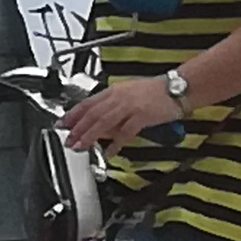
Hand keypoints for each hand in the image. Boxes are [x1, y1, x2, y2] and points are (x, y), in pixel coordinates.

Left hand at [63, 73, 190, 152]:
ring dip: (90, 136)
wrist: (177, 88)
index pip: (88, 103)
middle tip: (69, 140)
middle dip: (78, 129)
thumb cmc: (155, 92)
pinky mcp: (141, 116)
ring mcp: (130, 106)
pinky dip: (116, 143)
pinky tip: (110, 152)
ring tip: (81, 146)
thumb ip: (113, 109)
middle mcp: (119, 97)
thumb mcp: (129, 95)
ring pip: (104, 122)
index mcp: (114, 91)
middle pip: (93, 114)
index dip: (74, 115)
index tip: (64, 124)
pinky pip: (125, 132)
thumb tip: (99, 126)